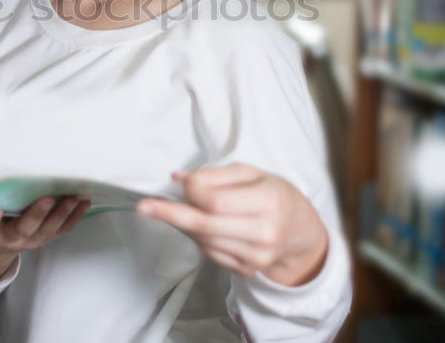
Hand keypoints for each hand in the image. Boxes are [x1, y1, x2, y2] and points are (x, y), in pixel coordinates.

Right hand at [0, 196, 90, 282]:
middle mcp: (8, 239)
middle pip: (23, 230)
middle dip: (36, 216)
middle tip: (48, 198)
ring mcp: (28, 240)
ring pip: (48, 230)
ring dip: (62, 214)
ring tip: (74, 197)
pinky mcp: (43, 238)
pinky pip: (61, 230)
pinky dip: (74, 218)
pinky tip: (84, 202)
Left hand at [136, 163, 328, 286]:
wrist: (300, 233)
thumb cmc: (274, 195)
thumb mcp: (253, 174)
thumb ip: (215, 175)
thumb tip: (179, 179)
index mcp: (268, 201)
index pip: (217, 202)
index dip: (193, 192)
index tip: (182, 183)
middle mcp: (263, 233)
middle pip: (205, 225)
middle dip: (170, 214)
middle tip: (144, 206)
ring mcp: (255, 257)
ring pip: (203, 240)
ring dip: (185, 224)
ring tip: (180, 208)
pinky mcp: (245, 270)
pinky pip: (209, 253)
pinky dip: (199, 238)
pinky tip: (203, 225)